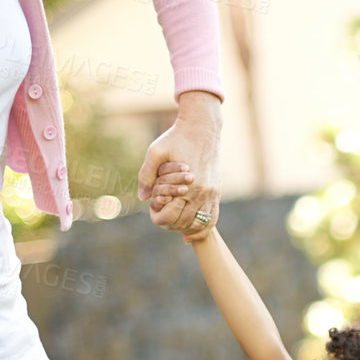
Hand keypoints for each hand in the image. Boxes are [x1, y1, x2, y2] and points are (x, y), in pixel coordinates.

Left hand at [139, 92, 221, 239]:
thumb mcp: (155, 152)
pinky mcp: (217, 191)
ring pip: (201, 224)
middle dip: (172, 225)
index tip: (153, 213)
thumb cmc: (176, 138)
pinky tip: (191, 230)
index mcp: (186, 185)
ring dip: (187, 228)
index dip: (159, 219)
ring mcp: (212, 193)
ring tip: (175, 226)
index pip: (171, 216)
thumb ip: (146, 175)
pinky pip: (212, 217)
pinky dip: (202, 226)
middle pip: (186, 223)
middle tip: (162, 219)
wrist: (203, 128)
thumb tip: (143, 197)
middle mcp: (202, 193)